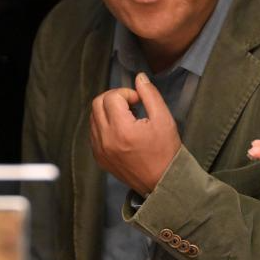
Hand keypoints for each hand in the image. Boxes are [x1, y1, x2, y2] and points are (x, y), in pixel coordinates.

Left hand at [90, 72, 181, 196]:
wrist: (162, 182)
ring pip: (93, 117)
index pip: (112, 97)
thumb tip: (139, 77)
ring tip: (128, 118)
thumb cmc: (166, 152)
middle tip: (131, 104)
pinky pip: (93, 132)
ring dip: (107, 110)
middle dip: (114, 98)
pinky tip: (121, 130)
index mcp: (122, 130)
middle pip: (97, 103)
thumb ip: (150, 95)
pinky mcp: (99, 157)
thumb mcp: (164, 120)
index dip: (126, 93)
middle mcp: (106, 140)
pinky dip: (104, 125)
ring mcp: (100, 150)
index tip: (139, 101)